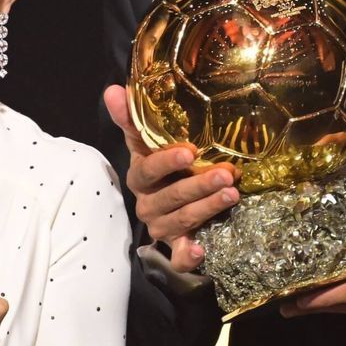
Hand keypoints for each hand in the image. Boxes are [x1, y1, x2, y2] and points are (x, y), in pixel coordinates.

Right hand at [103, 84, 238, 273]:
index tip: (190, 151)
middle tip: (227, 174)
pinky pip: (177, 256)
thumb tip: (113, 89)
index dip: (167, 162)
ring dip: (207, 208)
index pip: (149, 169)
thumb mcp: (147, 142)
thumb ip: (133, 119)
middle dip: (199, 186)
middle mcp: (148, 204)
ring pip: (182, 220)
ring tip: (232, 194)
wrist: (168, 202)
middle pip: (172, 197)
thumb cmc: (161, 167)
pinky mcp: (175, 245)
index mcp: (140, 177)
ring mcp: (161, 227)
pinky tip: (200, 251)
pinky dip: (187, 256)